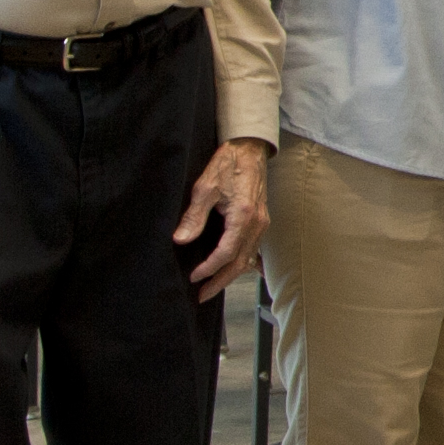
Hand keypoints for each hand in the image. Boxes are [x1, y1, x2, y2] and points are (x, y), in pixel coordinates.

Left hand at [177, 137, 272, 294]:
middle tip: (202, 295)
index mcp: (243, 216)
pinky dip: (241, 263)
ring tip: (212, 286)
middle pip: (240, 262)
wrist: (248, 149)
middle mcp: (257, 223)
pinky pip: (253, 249)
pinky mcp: (261, 221)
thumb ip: (194, 216)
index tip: (193, 277)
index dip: (209, 268)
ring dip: (230, 275)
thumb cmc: (227, 164)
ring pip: (248, 258)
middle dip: (220, 281)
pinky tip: (231, 270)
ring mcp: (262, 223)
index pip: (226, 253)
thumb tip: (181, 240)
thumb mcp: (205, 188)